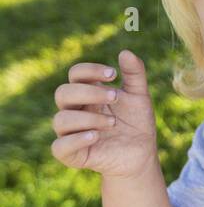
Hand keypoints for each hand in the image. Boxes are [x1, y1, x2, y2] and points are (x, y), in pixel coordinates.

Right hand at [51, 47, 158, 178]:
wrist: (142, 154)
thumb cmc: (136, 123)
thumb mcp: (140, 96)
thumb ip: (135, 74)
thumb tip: (125, 52)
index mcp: (88, 93)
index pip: (76, 74)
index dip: (90, 70)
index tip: (113, 74)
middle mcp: (75, 111)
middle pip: (63, 93)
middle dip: (89, 93)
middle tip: (116, 97)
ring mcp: (71, 133)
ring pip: (60, 120)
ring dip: (88, 118)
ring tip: (113, 123)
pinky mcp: (73, 155)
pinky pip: (59, 147)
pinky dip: (75, 140)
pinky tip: (96, 136)